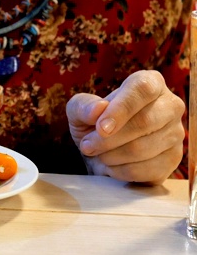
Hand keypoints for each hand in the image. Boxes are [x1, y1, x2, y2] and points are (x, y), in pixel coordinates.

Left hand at [66, 70, 184, 184]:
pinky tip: (111, 165)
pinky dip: (121, 171)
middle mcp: (170, 105)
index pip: (143, 89)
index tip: (101, 128)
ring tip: (98, 153)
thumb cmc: (94, 124)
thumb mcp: (79, 110)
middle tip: (87, 146)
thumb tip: (97, 110)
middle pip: (145, 122)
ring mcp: (176, 133)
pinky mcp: (174, 159)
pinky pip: (147, 170)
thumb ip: (83, 106)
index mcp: (149, 83)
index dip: (121, 109)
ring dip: (111, 156)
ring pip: (143, 149)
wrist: (102, 152)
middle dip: (109, 139)